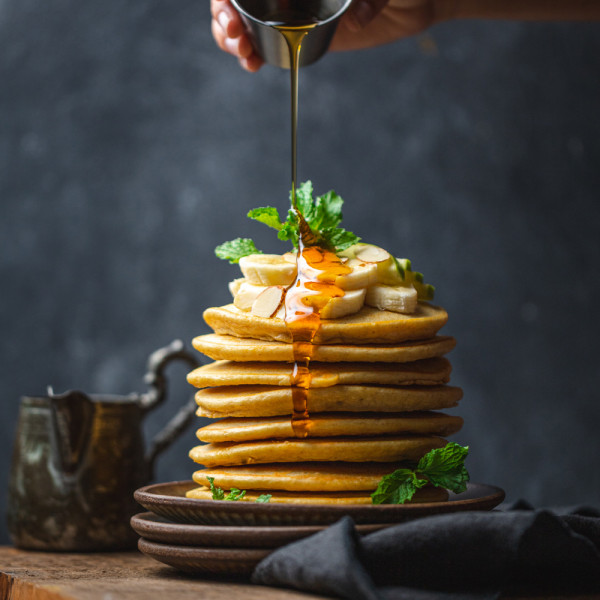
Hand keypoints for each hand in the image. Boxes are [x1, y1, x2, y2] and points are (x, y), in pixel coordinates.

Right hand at [210, 0, 441, 71]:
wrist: (413, 2)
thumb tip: (354, 21)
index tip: (234, 7)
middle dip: (225, 14)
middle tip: (236, 34)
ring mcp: (288, 7)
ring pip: (242, 17)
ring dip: (230, 36)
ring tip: (243, 52)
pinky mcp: (295, 32)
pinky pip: (262, 41)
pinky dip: (249, 53)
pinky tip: (251, 63)